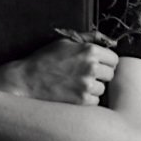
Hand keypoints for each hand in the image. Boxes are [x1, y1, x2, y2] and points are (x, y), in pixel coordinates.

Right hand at [4, 30, 118, 105]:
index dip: (106, 62)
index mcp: (89, 50)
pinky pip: (95, 102)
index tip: (98, 65)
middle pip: (111, 75)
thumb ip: (88, 38)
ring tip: (77, 85)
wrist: (26, 81)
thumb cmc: (44, 60)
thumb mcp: (65, 42)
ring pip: (103, 89)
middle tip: (85, 76)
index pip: (114, 59)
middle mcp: (91, 67)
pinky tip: (74, 94)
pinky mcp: (81, 100)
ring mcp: (87, 84)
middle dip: (100, 75)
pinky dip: (87, 100)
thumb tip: (110, 40)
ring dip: (93, 89)